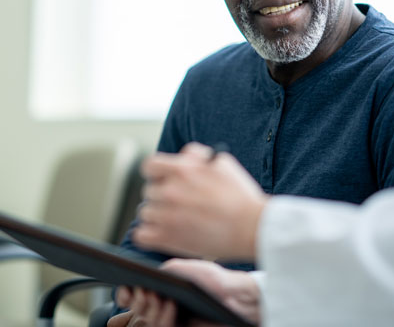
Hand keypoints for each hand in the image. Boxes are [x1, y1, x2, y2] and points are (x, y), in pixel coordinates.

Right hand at [110, 259, 259, 326]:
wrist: (236, 294)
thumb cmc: (214, 279)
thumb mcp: (186, 269)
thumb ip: (165, 271)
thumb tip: (143, 278)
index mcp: (161, 292)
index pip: (132, 299)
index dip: (124, 296)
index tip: (124, 290)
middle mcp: (163, 309)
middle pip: (135, 313)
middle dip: (135, 301)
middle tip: (141, 290)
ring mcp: (172, 321)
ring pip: (147, 323)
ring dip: (148, 308)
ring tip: (154, 294)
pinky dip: (162, 317)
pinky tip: (169, 303)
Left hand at [133, 142, 268, 259]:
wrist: (252, 227)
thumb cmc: (240, 196)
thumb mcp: (221, 163)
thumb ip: (196, 154)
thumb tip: (183, 156)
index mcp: (181, 170)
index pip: (150, 166)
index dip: (157, 174)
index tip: (163, 180)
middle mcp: (170, 191)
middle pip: (148, 191)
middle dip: (161, 196)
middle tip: (177, 204)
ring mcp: (166, 215)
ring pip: (145, 213)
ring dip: (157, 216)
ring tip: (176, 221)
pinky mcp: (166, 238)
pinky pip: (141, 234)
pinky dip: (149, 235)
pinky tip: (163, 234)